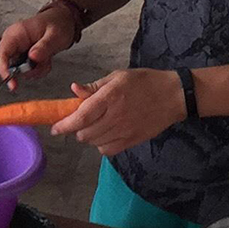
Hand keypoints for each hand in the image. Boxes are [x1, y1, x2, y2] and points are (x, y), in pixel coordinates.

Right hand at [0, 5, 79, 87]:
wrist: (63, 21)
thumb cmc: (57, 23)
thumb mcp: (55, 35)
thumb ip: (44, 46)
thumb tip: (32, 57)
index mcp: (16, 33)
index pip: (2, 53)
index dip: (3, 69)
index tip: (11, 82)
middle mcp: (14, 42)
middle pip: (8, 65)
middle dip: (26, 71)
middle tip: (40, 67)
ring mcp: (18, 49)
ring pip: (19, 70)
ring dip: (35, 70)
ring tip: (47, 60)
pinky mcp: (24, 56)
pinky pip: (27, 70)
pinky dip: (38, 70)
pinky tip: (46, 60)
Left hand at [49, 68, 182, 155]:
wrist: (173, 96)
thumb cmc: (144, 82)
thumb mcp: (118, 76)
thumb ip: (95, 86)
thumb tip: (74, 90)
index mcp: (110, 97)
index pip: (81, 117)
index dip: (65, 125)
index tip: (55, 128)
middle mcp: (115, 116)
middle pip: (84, 133)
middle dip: (76, 129)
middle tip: (80, 120)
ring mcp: (124, 131)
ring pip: (94, 143)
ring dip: (88, 136)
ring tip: (95, 125)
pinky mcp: (132, 141)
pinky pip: (108, 150)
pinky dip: (101, 145)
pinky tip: (106, 134)